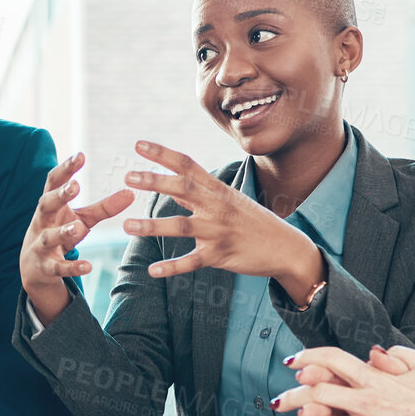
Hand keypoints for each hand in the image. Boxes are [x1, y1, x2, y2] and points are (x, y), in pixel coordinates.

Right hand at [19, 152, 135, 324]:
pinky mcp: (45, 267)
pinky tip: (88, 266)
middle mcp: (42, 222)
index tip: (80, 155)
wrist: (35, 268)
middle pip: (46, 204)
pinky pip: (58, 267)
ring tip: (78, 228)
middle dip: (59, 196)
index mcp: (51, 205)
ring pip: (49, 236)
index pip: (54, 182)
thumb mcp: (82, 218)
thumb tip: (131, 193)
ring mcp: (41, 245)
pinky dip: (72, 267)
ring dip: (62, 232)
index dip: (65, 169)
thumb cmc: (60, 233)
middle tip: (74, 186)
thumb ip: (104, 207)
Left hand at [121, 140, 325, 301]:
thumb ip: (199, 193)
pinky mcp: (220, 255)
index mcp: (218, 190)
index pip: (187, 165)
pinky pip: (192, 262)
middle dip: (155, 181)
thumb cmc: (253, 221)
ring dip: (153, 226)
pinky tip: (152, 271)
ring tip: (127, 226)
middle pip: (183, 188)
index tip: (138, 144)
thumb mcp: (229, 200)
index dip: (162, 154)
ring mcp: (218, 231)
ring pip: (182, 226)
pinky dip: (172, 267)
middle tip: (128, 176)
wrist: (286, 247)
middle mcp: (217, 207)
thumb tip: (171, 186)